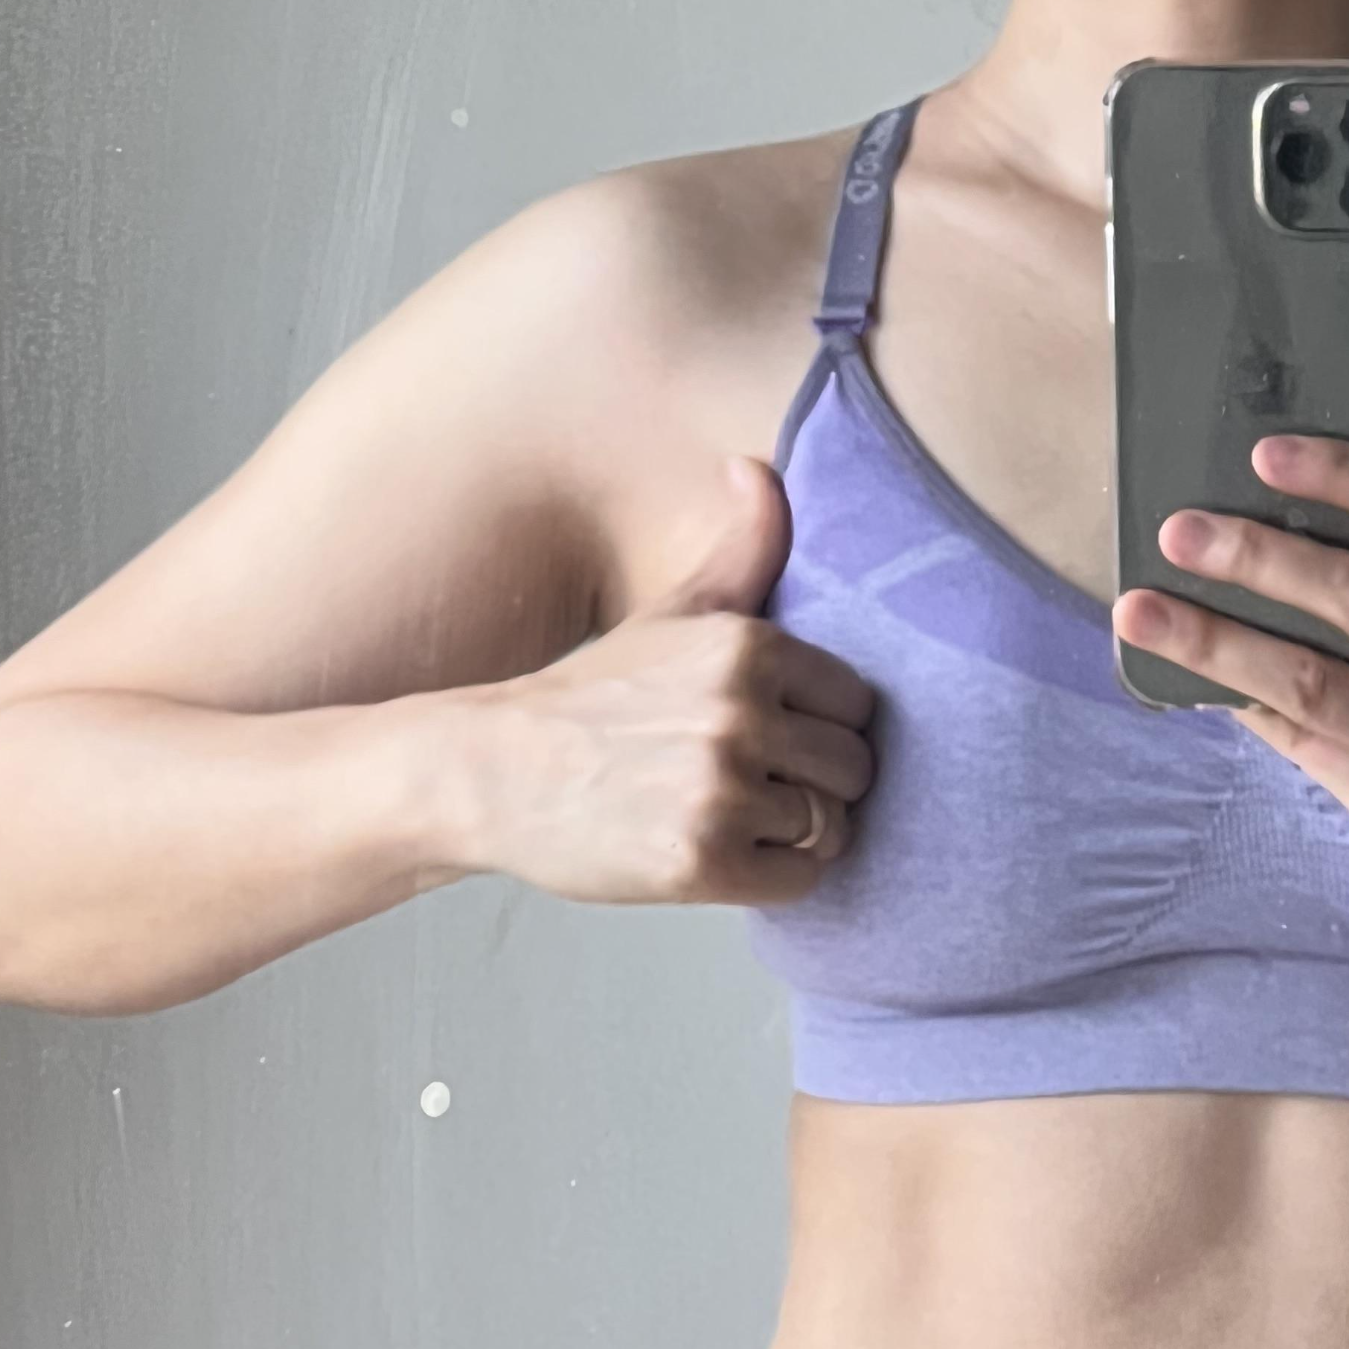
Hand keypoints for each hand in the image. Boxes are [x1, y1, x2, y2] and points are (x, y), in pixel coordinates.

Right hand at [472, 458, 876, 906]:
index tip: (775, 740)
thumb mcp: (668, 614)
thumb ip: (738, 550)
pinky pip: (799, 881)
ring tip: (730, 820)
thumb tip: (757, 467)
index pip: (856, 704)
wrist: (492, 773)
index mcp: (750, 646)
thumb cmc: (589, 699)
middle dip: (816, 786)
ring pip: (829, 829)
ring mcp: (724, 792)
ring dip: (792, 836)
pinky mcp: (704, 862)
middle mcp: (743, 715)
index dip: (821, 728)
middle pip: (853, 770)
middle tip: (754, 789)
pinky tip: (721, 856)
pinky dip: (773, 878)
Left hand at [1111, 433, 1348, 946]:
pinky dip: (1245, 708)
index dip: (1348, 475)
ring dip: (1216, 643)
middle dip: (1257, 557)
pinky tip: (1193, 682)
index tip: (1267, 455)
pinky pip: (1306, 747)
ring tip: (1143, 612)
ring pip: (1313, 683)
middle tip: (1179, 532)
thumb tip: (1296, 529)